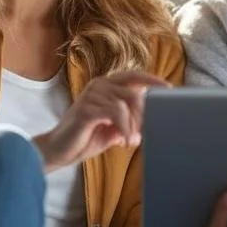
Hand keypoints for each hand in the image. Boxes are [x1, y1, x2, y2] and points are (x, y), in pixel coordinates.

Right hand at [34, 71, 170, 170]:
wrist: (57, 150)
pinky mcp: (86, 109)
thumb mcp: (114, 128)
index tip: (169, 89)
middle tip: (143, 134)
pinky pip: (115, 114)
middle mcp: (99, 85)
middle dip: (143, 115)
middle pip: (133, 93)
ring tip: (132, 142)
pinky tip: (124, 141)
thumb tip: (151, 122)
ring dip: (134, 126)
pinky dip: (125, 128)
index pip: (133, 76)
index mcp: (106, 85)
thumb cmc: (86, 138)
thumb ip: (130, 121)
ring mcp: (91, 95)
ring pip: (126, 104)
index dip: (152, 81)